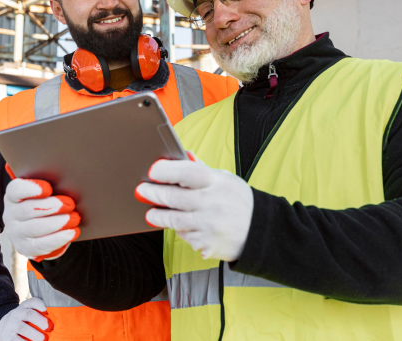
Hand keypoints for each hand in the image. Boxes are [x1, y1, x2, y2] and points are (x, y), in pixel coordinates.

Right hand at [0, 297, 52, 340]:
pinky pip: (15, 339)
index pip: (33, 301)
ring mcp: (11, 324)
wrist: (3, 326)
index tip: (47, 310)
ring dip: (33, 334)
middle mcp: (17, 313)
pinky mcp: (6, 336)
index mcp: (25, 305)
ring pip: (22, 327)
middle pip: (29, 314)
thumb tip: (60, 317)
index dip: (40, 304)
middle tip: (49, 327)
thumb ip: (40, 312)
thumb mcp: (29, 312)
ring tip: (43, 339)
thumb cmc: (24, 319)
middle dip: (39, 320)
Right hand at [3, 178, 80, 261]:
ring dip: (57, 223)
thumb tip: (66, 179)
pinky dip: (58, 239)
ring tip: (74, 219)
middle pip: (28, 209)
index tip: (48, 188)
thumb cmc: (46, 201)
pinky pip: (40, 246)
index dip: (31, 188)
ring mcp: (16, 232)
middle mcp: (11, 214)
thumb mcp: (46, 190)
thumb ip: (51, 183)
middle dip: (51, 207)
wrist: (41, 225)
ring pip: (35, 228)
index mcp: (13, 195)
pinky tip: (72, 232)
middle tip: (70, 204)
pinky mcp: (24, 248)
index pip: (16, 189)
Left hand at [135, 155, 253, 260]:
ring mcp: (209, 226)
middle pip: (175, 198)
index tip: (153, 170)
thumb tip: (183, 156)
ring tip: (151, 213)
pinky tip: (184, 225)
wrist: (260, 232)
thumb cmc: (238, 201)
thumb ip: (201, 170)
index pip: (187, 172)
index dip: (167, 170)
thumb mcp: (225, 180)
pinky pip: (185, 236)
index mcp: (217, 183)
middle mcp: (213, 204)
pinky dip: (181, 230)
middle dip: (154, 193)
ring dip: (158, 216)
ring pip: (174, 220)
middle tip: (141, 191)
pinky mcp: (206, 245)